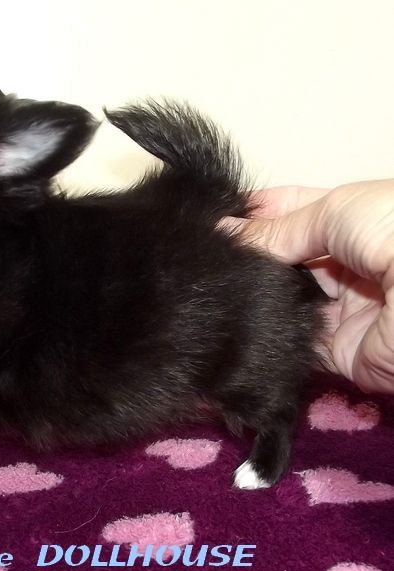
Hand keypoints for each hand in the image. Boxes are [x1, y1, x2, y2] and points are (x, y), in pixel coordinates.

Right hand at [220, 179, 393, 393]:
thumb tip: (225, 235)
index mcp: (351, 222)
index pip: (291, 214)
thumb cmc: (393, 232)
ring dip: (252, 294)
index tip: (210, 218)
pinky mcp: (336, 350)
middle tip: (203, 254)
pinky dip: (266, 332)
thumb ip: (278, 229)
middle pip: (283, 258)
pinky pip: (291, 340)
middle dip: (248, 254)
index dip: (254, 214)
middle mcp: (343, 264)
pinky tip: (234, 317)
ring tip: (212, 283)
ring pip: (281, 300)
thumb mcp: (334, 211)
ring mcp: (340, 307)